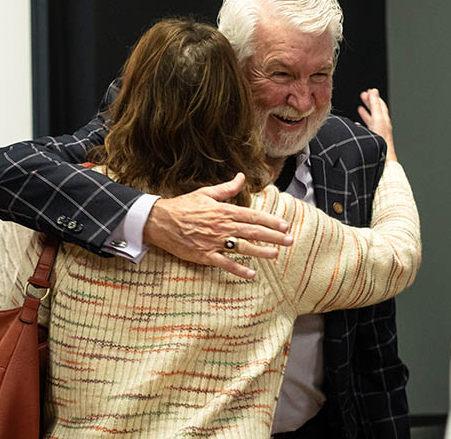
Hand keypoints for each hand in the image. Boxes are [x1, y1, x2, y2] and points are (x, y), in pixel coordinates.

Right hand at [143, 173, 292, 278]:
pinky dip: (239, 269)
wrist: (160, 221)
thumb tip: (242, 177)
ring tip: (276, 254)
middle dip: (274, 236)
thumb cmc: (183, 206)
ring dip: (261, 252)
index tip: (284, 225)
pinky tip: (251, 273)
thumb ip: (227, 188)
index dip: (271, 221)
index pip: (253, 216)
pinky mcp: (204, 255)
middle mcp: (222, 226)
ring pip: (242, 248)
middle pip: (253, 232)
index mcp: (224, 210)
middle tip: (290, 240)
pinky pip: (225, 263)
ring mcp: (214, 242)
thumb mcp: (206, 193)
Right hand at [358, 88, 396, 162]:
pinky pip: (366, 130)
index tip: (369, 91)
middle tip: (363, 95)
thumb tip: (374, 91)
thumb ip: (375, 105)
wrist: (382, 158)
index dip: (375, 97)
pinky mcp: (372, 140)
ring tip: (360, 109)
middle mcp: (381, 126)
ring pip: (371, 120)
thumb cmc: (381, 139)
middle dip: (369, 102)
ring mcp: (377, 133)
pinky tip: (357, 126)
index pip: (380, 105)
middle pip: (376, 111)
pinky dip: (361, 125)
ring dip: (365, 113)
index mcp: (384, 119)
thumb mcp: (377, 118)